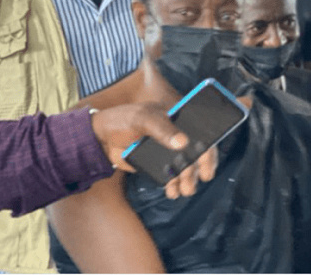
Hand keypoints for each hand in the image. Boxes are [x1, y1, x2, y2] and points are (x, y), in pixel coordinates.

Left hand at [90, 103, 218, 197]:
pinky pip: (171, 177)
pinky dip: (174, 185)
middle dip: (198, 169)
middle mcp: (177, 135)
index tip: (208, 162)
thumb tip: (182, 142)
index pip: (202, 131)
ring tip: (184, 190)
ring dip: (188, 180)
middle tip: (195, 181)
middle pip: (197, 153)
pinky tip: (172, 192)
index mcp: (177, 118)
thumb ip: (162, 129)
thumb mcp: (142, 119)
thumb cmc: (123, 120)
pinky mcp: (158, 165)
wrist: (102, 138)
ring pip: (186, 168)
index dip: (209, 146)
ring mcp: (169, 151)